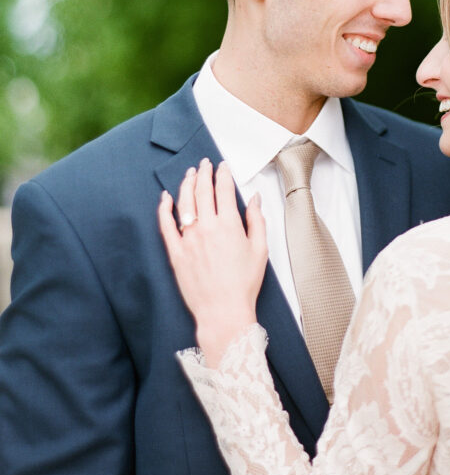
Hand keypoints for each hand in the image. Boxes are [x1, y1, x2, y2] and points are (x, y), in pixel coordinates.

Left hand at [158, 159, 267, 367]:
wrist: (223, 311)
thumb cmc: (244, 283)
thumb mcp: (260, 249)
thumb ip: (257, 220)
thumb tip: (255, 199)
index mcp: (229, 225)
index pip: (224, 189)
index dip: (223, 174)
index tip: (223, 166)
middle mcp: (207, 227)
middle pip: (202, 191)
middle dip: (204, 173)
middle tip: (205, 163)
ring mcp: (188, 239)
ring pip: (184, 202)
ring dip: (186, 184)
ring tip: (190, 174)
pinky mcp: (175, 252)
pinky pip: (166, 225)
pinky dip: (165, 208)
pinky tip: (165, 197)